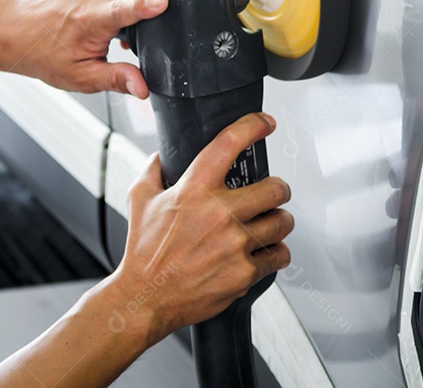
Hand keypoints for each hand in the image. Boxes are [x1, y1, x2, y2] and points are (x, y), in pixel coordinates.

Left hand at [2, 0, 166, 96]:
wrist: (17, 26)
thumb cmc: (48, 53)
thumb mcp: (82, 76)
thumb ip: (117, 80)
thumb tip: (142, 88)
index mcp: (91, 18)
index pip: (125, 8)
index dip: (146, 5)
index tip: (163, 2)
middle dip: (143, 12)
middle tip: (121, 33)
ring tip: (107, 17)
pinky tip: (102, 1)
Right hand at [110, 113, 292, 343]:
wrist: (144, 298)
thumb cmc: (143, 252)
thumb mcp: (140, 201)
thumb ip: (152, 172)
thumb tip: (160, 156)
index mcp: (195, 189)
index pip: (230, 143)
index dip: (254, 126)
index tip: (266, 123)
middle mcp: (219, 213)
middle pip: (276, 188)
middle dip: (278, 190)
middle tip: (272, 195)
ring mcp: (234, 244)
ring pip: (282, 221)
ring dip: (280, 221)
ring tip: (271, 223)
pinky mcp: (243, 272)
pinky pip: (278, 255)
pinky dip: (276, 253)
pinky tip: (267, 252)